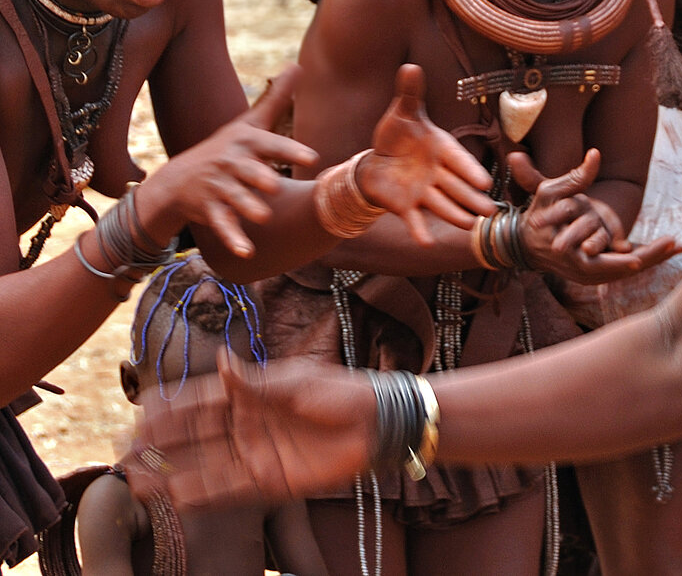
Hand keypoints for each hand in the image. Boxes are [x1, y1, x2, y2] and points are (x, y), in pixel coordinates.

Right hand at [129, 352, 374, 510]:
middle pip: (194, 436)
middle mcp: (246, 425)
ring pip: (203, 467)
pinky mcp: (269, 481)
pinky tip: (175, 499)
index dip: (171, 407)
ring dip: (171, 474)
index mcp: (251, 395)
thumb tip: (218, 361)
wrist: (376, 423)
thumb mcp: (296, 380)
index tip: (139, 412)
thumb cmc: (340, 391)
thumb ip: (254, 381)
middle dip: (160, 443)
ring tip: (138, 481)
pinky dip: (202, 495)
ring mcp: (255, 454)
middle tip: (125, 450)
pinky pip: (229, 491)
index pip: (201, 400)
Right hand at [138, 66, 318, 256]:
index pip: (270, 145)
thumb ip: (276, 97)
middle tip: (275, 183)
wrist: (178, 180)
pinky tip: (247, 252)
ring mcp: (217, 187)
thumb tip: (297, 63)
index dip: (290, 150)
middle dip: (259, 177)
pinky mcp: (208, 210)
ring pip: (235, 199)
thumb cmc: (227, 147)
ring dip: (247, 207)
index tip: (313, 157)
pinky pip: (222, 225)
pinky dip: (233, 238)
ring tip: (263, 216)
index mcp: (245, 142)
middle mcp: (230, 163)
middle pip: (248, 171)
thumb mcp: (248, 122)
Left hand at [355, 65, 498, 246]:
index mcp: (441, 149)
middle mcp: (437, 173)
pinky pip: (414, 220)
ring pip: (442, 205)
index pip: (458, 160)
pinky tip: (426, 243)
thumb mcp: (402, 113)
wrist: (377, 161)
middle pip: (457, 188)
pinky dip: (419, 231)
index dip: (469, 171)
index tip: (483, 181)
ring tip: (471, 226)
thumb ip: (409, 93)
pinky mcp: (406, 206)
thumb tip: (410, 65)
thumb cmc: (397, 135)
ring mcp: (423, 192)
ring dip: (455, 216)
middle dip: (473, 199)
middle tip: (492, 211)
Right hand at [507, 150, 681, 283]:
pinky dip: (645, 258)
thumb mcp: (550, 192)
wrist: (524, 243)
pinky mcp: (596, 272)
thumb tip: (595, 154)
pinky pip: (623, 267)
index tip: (652, 250)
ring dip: (653, 258)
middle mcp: (584, 271)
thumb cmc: (538, 214)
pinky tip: (666, 250)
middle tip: (675, 244)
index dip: (631, 259)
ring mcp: (591, 275)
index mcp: (573, 256)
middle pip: (624, 269)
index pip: (608, 263)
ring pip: (626, 270)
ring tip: (677, 246)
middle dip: (652, 257)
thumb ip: (575, 177)